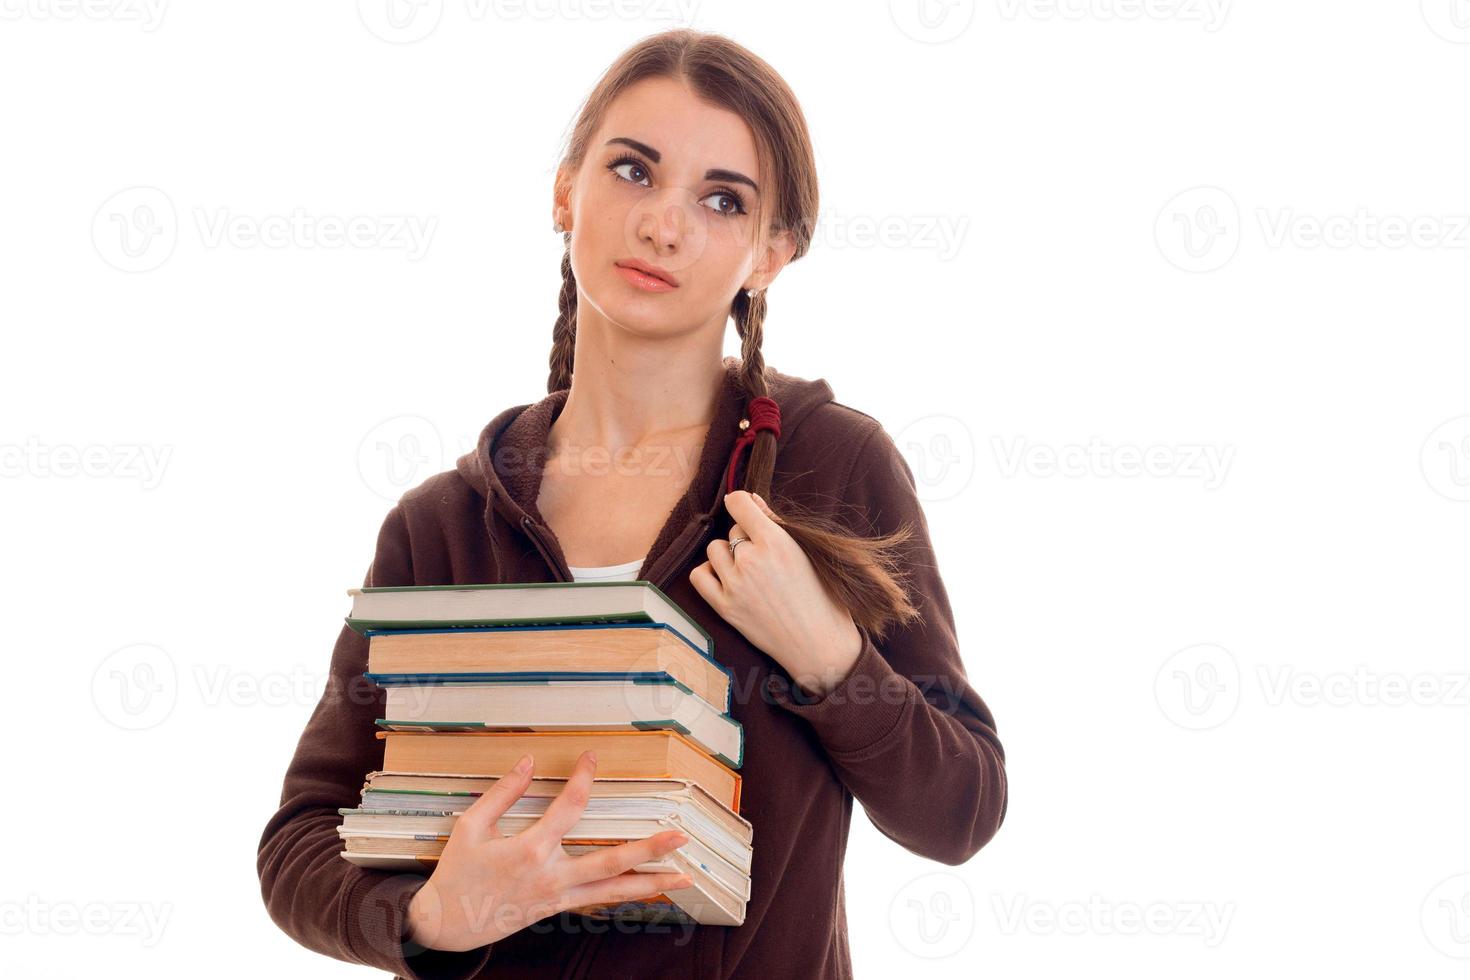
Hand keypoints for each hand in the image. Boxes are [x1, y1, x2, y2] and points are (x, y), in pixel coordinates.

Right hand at [404, 750, 692, 952]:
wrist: (445, 924)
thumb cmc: (457, 873)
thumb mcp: (471, 826)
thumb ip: (503, 793)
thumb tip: (529, 762)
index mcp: (530, 850)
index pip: (570, 807)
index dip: (584, 778)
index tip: (592, 758)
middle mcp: (551, 877)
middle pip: (610, 862)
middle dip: (649, 849)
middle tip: (680, 837)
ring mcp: (558, 897)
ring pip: (613, 891)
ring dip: (651, 882)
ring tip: (684, 876)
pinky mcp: (557, 909)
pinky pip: (600, 901)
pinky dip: (627, 895)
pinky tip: (650, 889)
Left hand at [689, 490, 862, 697]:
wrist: (821, 646)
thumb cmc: (823, 598)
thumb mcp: (807, 552)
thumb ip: (776, 523)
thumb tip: (750, 499)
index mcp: (776, 542)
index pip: (739, 503)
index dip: (741, 503)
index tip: (745, 509)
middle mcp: (751, 561)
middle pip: (733, 530)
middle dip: (746, 539)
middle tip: (766, 559)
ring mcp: (735, 585)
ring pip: (714, 550)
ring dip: (728, 555)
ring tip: (748, 570)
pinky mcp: (725, 608)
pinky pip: (699, 576)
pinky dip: (709, 573)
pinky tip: (726, 578)